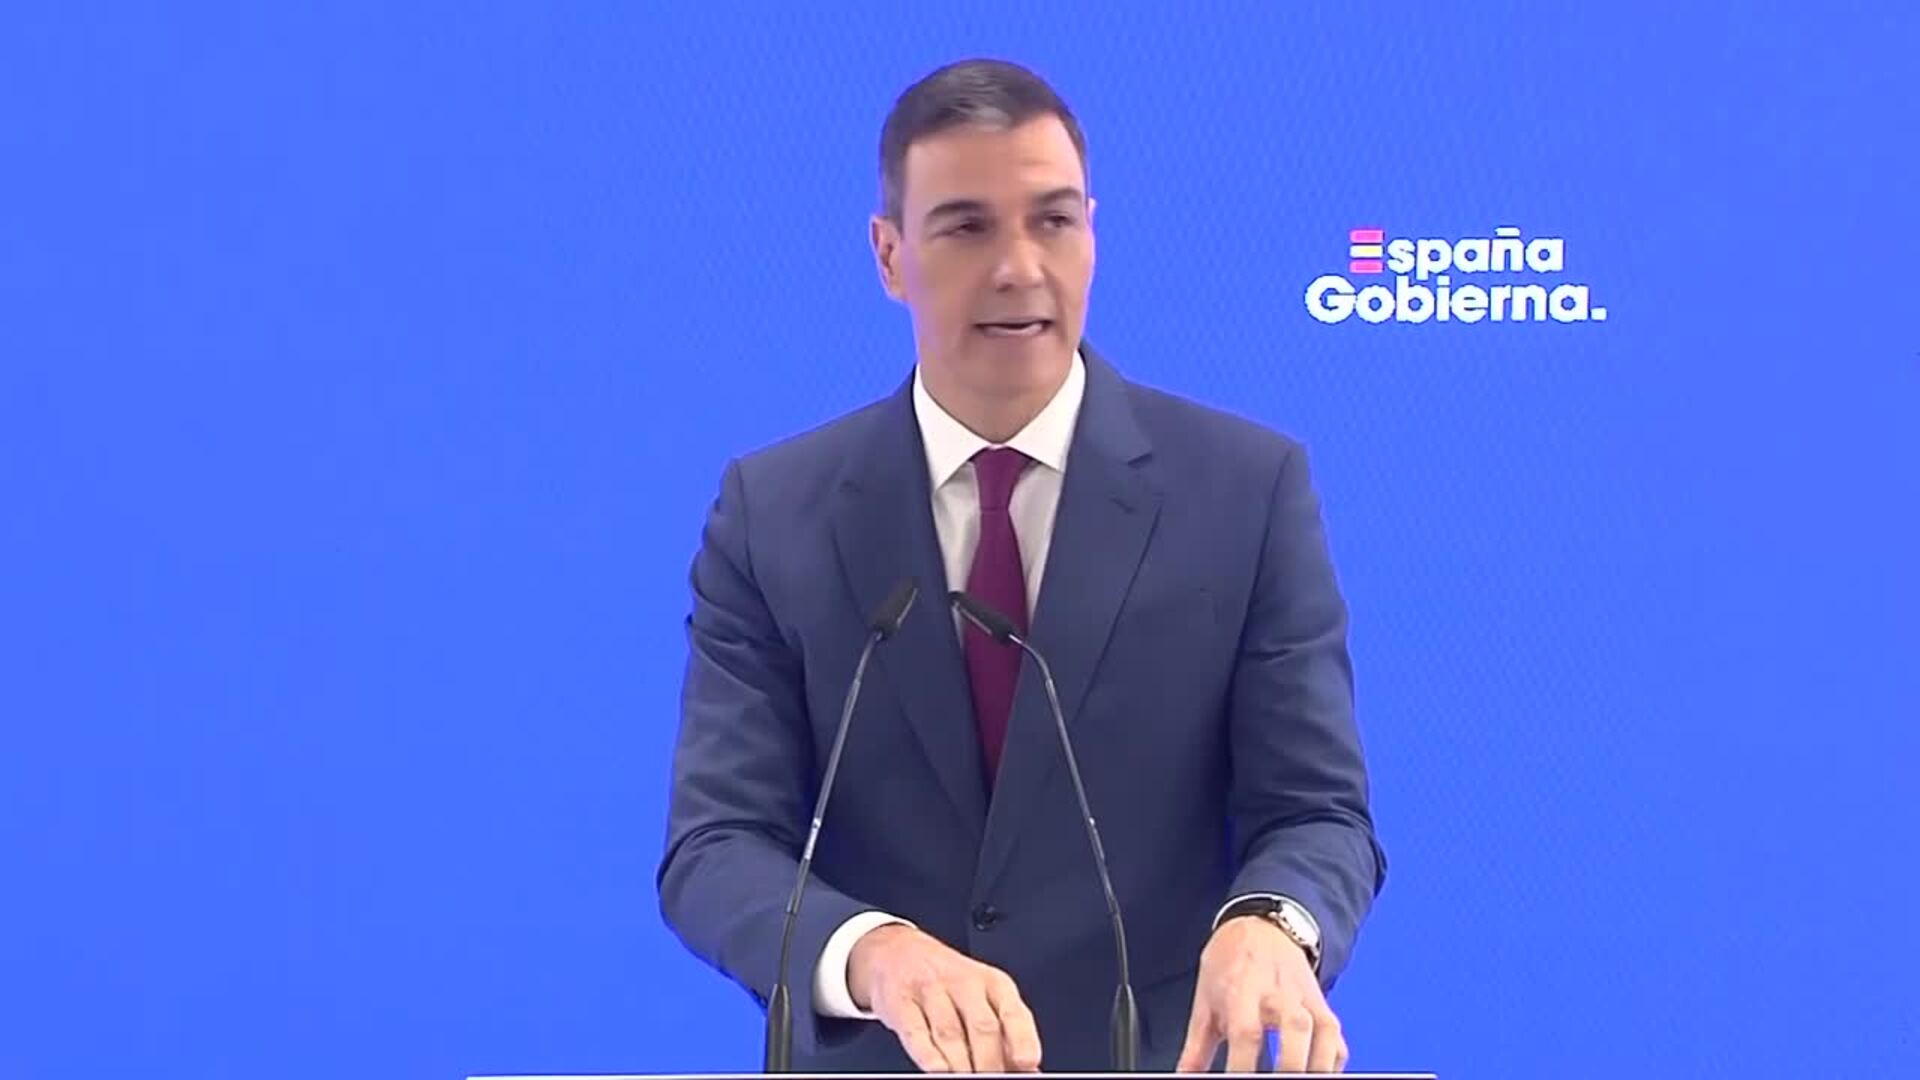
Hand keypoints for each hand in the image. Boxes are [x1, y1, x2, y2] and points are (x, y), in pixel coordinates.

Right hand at [848, 923, 1041, 1072]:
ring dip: (962, 1066)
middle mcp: (963, 982)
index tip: (1028, 1063)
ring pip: (950, 1034)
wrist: (896, 951)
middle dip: (989, 1063)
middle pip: (983, 1027)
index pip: (1013, 1012)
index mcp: (992, 982)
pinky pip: (916, 1032)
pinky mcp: (900, 1001)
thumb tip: (1028, 1071)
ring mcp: (929, 990)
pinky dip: (929, 1056)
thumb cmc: (947, 981)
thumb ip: (1005, 1032)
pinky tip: (939, 1070)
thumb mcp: (982, 996)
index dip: (1023, 1040)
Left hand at [1176, 916, 1347, 1073]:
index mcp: (1243, 990)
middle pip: (1294, 1028)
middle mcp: (1278, 993)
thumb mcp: (1205, 1002)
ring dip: (1317, 1064)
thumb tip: (1182, 1076)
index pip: (1246, 1032)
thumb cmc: (1230, 965)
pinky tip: (1320, 1076)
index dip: (1243, 1065)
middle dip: (1290, 1064)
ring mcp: (1304, 999)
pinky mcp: (1321, 1005)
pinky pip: (1335, 1037)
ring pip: (1322, 1030)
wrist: (1261, 929)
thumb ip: (1196, 1047)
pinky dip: (1331, 1062)